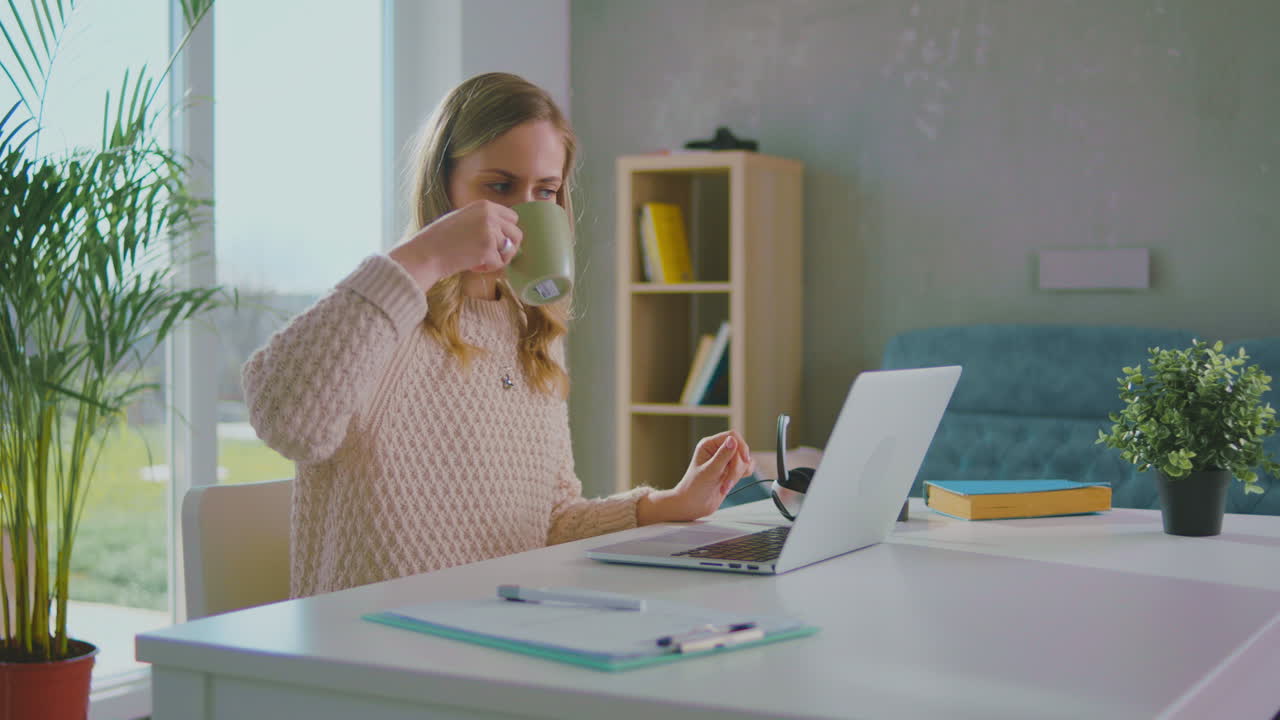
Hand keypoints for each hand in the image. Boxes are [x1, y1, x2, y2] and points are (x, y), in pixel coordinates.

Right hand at [388, 200, 522, 290]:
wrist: (425, 253)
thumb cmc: (440, 239)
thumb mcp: (464, 218)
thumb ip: (484, 221)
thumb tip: (506, 233)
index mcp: (484, 205)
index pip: (512, 217)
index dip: (507, 232)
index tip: (498, 242)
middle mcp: (490, 215)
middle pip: (517, 234)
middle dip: (508, 248)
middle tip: (494, 256)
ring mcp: (490, 231)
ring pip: (510, 250)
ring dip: (497, 259)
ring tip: (478, 261)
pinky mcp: (488, 249)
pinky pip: (499, 264)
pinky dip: (487, 269)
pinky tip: (471, 265)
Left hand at [636, 430, 755, 525]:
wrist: (692, 506)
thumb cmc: (694, 488)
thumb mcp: (709, 471)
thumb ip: (723, 456)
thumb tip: (733, 440)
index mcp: (709, 445)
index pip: (732, 435)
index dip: (741, 446)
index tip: (745, 460)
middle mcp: (717, 450)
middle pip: (740, 450)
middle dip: (736, 468)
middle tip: (727, 483)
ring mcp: (725, 461)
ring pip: (744, 460)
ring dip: (738, 474)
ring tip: (725, 486)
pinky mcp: (730, 470)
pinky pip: (746, 468)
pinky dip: (742, 476)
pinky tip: (730, 484)